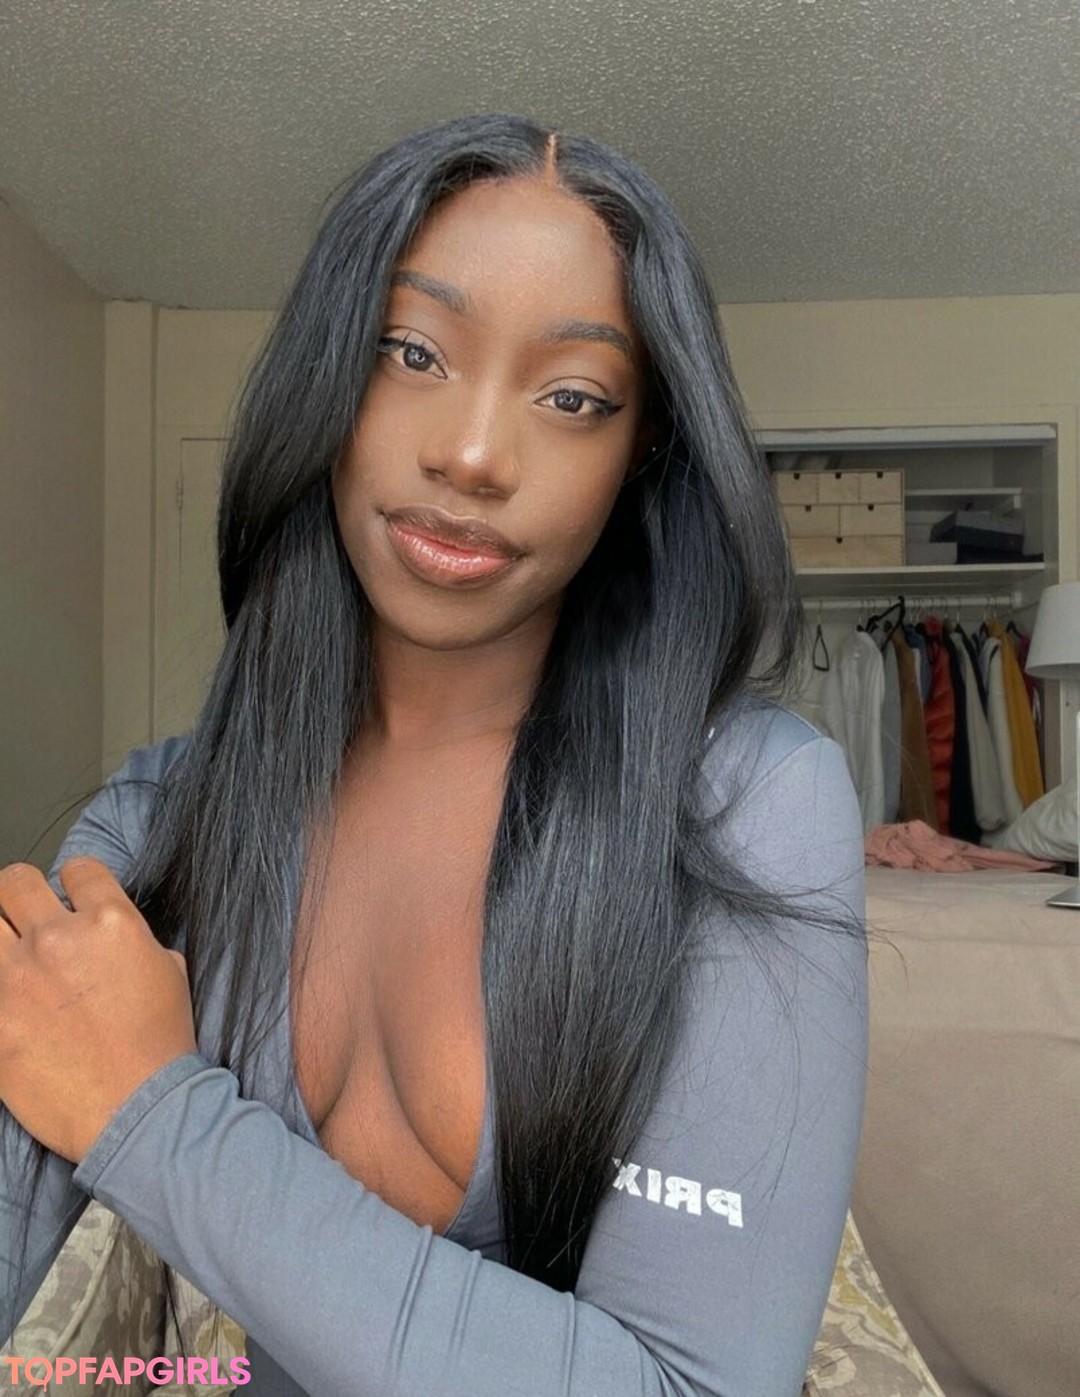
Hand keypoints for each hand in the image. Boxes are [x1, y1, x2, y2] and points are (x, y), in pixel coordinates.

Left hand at [0, 857, 196, 1163]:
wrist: (134, 1110)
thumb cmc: (158, 1046)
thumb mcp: (169, 972)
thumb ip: (134, 939)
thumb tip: (111, 935)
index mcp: (110, 922)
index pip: (78, 869)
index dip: (76, 881)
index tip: (73, 896)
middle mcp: (57, 939)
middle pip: (15, 882)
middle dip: (22, 894)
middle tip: (27, 916)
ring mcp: (16, 978)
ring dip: (0, 935)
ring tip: (11, 956)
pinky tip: (11, 998)